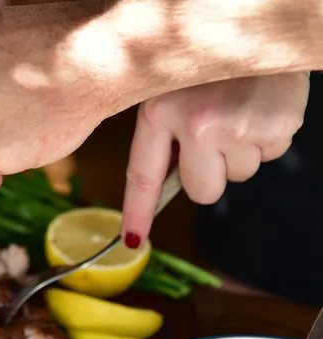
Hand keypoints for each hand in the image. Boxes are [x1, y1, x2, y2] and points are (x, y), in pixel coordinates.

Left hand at [121, 73, 309, 247]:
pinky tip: (258, 108)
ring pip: (238, 176)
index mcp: (160, 112)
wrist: (259, 27)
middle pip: (203, 191)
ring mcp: (238, 128)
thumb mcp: (171, 91)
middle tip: (213, 136)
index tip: (134, 238)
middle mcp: (197, 124)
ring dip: (239, 152)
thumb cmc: (208, 67)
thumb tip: (168, 188)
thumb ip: (164, 136)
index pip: (144, 176)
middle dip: (209, 174)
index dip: (139, 211)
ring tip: (238, 111)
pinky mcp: (276, 128)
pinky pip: (267, 158)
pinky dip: (265, 139)